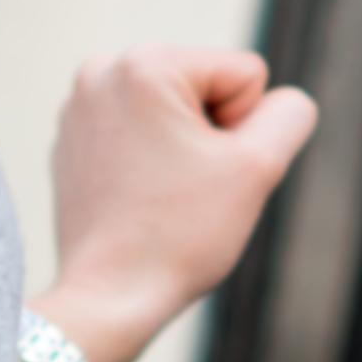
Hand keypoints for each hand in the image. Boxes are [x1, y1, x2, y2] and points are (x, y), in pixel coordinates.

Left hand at [32, 47, 317, 361]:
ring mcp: (79, 105)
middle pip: (208, 87)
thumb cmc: (180, 236)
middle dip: (211, 136)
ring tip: (160, 193)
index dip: (243, 130)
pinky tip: (137, 199)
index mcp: (145, 63)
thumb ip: (289, 114)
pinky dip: (148, 161)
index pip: (246, 75)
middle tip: (184, 187)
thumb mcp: (258, 168)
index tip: (206, 172)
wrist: (109, 298)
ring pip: (175, 112)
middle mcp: (103, 70)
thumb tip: (284, 101)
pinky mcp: (72, 139)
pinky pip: (140, 132)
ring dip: (182, 148)